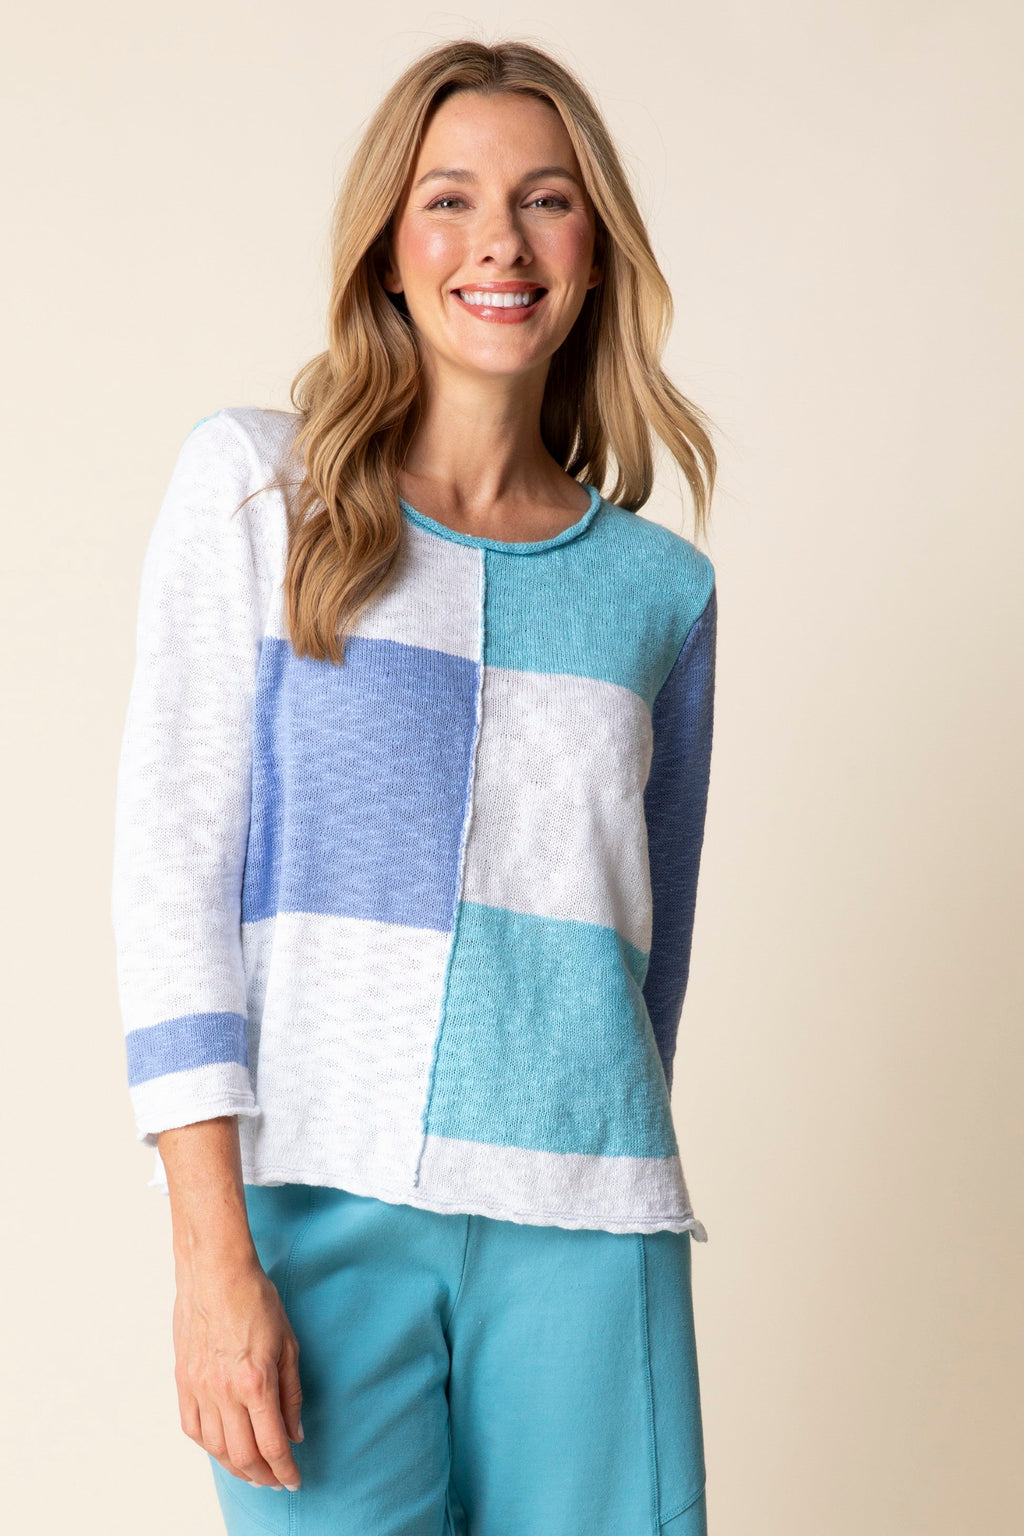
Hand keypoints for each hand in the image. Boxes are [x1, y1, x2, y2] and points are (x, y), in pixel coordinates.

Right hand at [172, 1254, 303, 1490]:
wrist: (216, 1272)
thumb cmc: (256, 1299)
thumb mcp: (288, 1344)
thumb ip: (292, 1394)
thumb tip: (295, 1433)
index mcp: (256, 1382)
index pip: (272, 1444)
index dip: (285, 1470)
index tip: (294, 1479)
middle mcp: (225, 1392)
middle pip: (243, 1455)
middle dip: (262, 1476)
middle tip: (275, 1480)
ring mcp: (199, 1388)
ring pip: (216, 1448)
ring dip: (236, 1467)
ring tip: (252, 1471)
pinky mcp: (183, 1381)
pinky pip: (192, 1428)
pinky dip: (209, 1446)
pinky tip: (222, 1448)